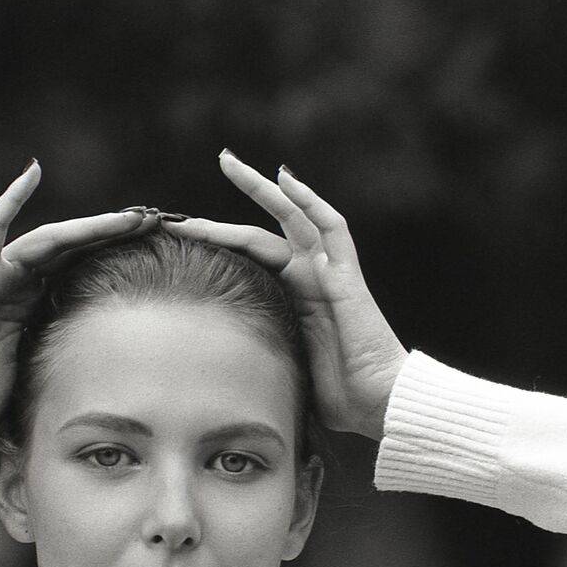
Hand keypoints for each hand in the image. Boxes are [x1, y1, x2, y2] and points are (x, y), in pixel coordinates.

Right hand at [0, 162, 156, 442]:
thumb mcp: (41, 378)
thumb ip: (65, 367)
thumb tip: (111, 388)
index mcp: (34, 307)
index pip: (80, 270)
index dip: (113, 255)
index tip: (152, 247)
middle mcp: (18, 285)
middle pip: (73, 249)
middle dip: (112, 235)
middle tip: (153, 223)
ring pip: (51, 238)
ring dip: (89, 226)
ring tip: (129, 217)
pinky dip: (10, 199)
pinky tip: (33, 171)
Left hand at [162, 151, 408, 440]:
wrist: (379, 405)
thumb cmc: (341, 399)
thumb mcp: (284, 372)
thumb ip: (259, 357)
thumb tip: (217, 374)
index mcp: (295, 299)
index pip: (254, 256)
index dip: (223, 238)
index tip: (187, 227)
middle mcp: (311, 278)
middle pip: (269, 226)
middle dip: (240, 196)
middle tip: (217, 162)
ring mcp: (329, 274)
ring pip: (293, 218)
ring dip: (262, 189)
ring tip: (229, 162)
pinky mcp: (346, 278)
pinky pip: (332, 229)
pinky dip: (311, 202)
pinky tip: (286, 180)